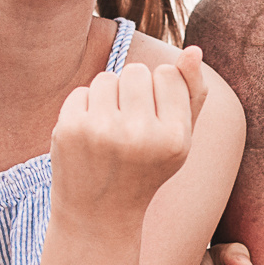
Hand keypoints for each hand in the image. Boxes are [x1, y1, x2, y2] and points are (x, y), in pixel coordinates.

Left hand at [49, 51, 207, 231]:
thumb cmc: (144, 171)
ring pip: (107, 78)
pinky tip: (88, 140)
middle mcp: (140, 135)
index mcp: (175, 138)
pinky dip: (84, 110)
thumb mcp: (178, 140)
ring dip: (108, 99)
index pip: (167, 73)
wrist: (98, 216)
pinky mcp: (70, 129)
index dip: (159, 93)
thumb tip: (193, 49)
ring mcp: (102, 132)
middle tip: (129, 131)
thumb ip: (192, 94)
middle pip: (137, 71)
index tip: (154, 124)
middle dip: (132, 92)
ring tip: (110, 134)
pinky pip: (82, 91)